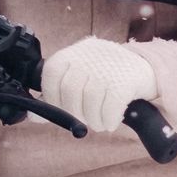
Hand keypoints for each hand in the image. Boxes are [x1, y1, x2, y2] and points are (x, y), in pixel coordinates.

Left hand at [36, 36, 158, 136]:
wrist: (144, 68)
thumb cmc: (104, 77)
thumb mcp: (79, 79)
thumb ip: (57, 96)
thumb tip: (33, 116)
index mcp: (73, 53)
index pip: (52, 73)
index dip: (51, 96)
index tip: (60, 110)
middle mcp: (88, 56)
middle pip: (70, 89)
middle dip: (74, 112)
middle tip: (83, 121)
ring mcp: (108, 65)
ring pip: (90, 99)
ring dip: (93, 119)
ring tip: (98, 123)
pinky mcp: (126, 79)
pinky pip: (110, 105)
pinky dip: (108, 119)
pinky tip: (111, 122)